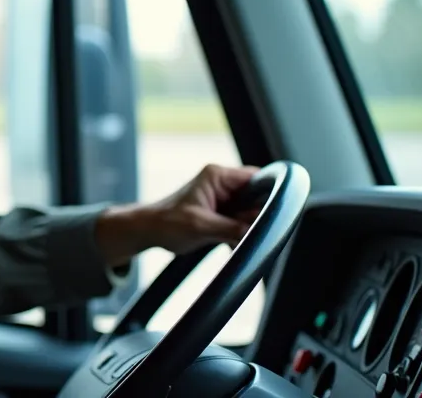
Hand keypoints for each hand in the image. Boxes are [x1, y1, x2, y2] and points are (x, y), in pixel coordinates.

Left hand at [95, 164, 260, 266]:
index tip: (273, 216)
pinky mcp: (222, 214)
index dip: (269, 196)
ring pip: (251, 213)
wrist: (149, 232)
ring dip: (247, 230)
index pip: (257, 178)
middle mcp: (223, 184)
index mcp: (217, 176)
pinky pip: (242, 224)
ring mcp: (224, 199)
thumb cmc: (166, 222)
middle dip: (256, 218)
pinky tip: (231, 245)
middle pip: (257, 198)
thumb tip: (258, 234)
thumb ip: (231, 228)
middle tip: (248, 233)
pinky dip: (240, 236)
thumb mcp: (201, 226)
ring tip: (233, 240)